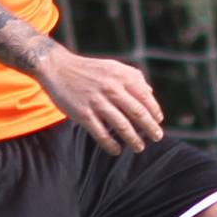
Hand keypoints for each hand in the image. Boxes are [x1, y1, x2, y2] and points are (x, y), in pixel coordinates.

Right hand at [35, 47, 164, 155]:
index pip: (145, 97)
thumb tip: (150, 93)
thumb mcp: (113, 66)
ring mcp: (97, 102)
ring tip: (139, 147)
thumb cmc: (89, 69)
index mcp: (121, 76)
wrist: (57, 68)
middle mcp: (111, 88)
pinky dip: (111, 145)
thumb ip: (133, 77)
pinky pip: (101, 134)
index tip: (158, 122)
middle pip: (138, 113)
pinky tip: (116, 150)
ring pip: (122, 126)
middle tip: (157, 138)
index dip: (154, 112)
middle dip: (150, 128)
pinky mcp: (83, 114)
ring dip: (134, 140)